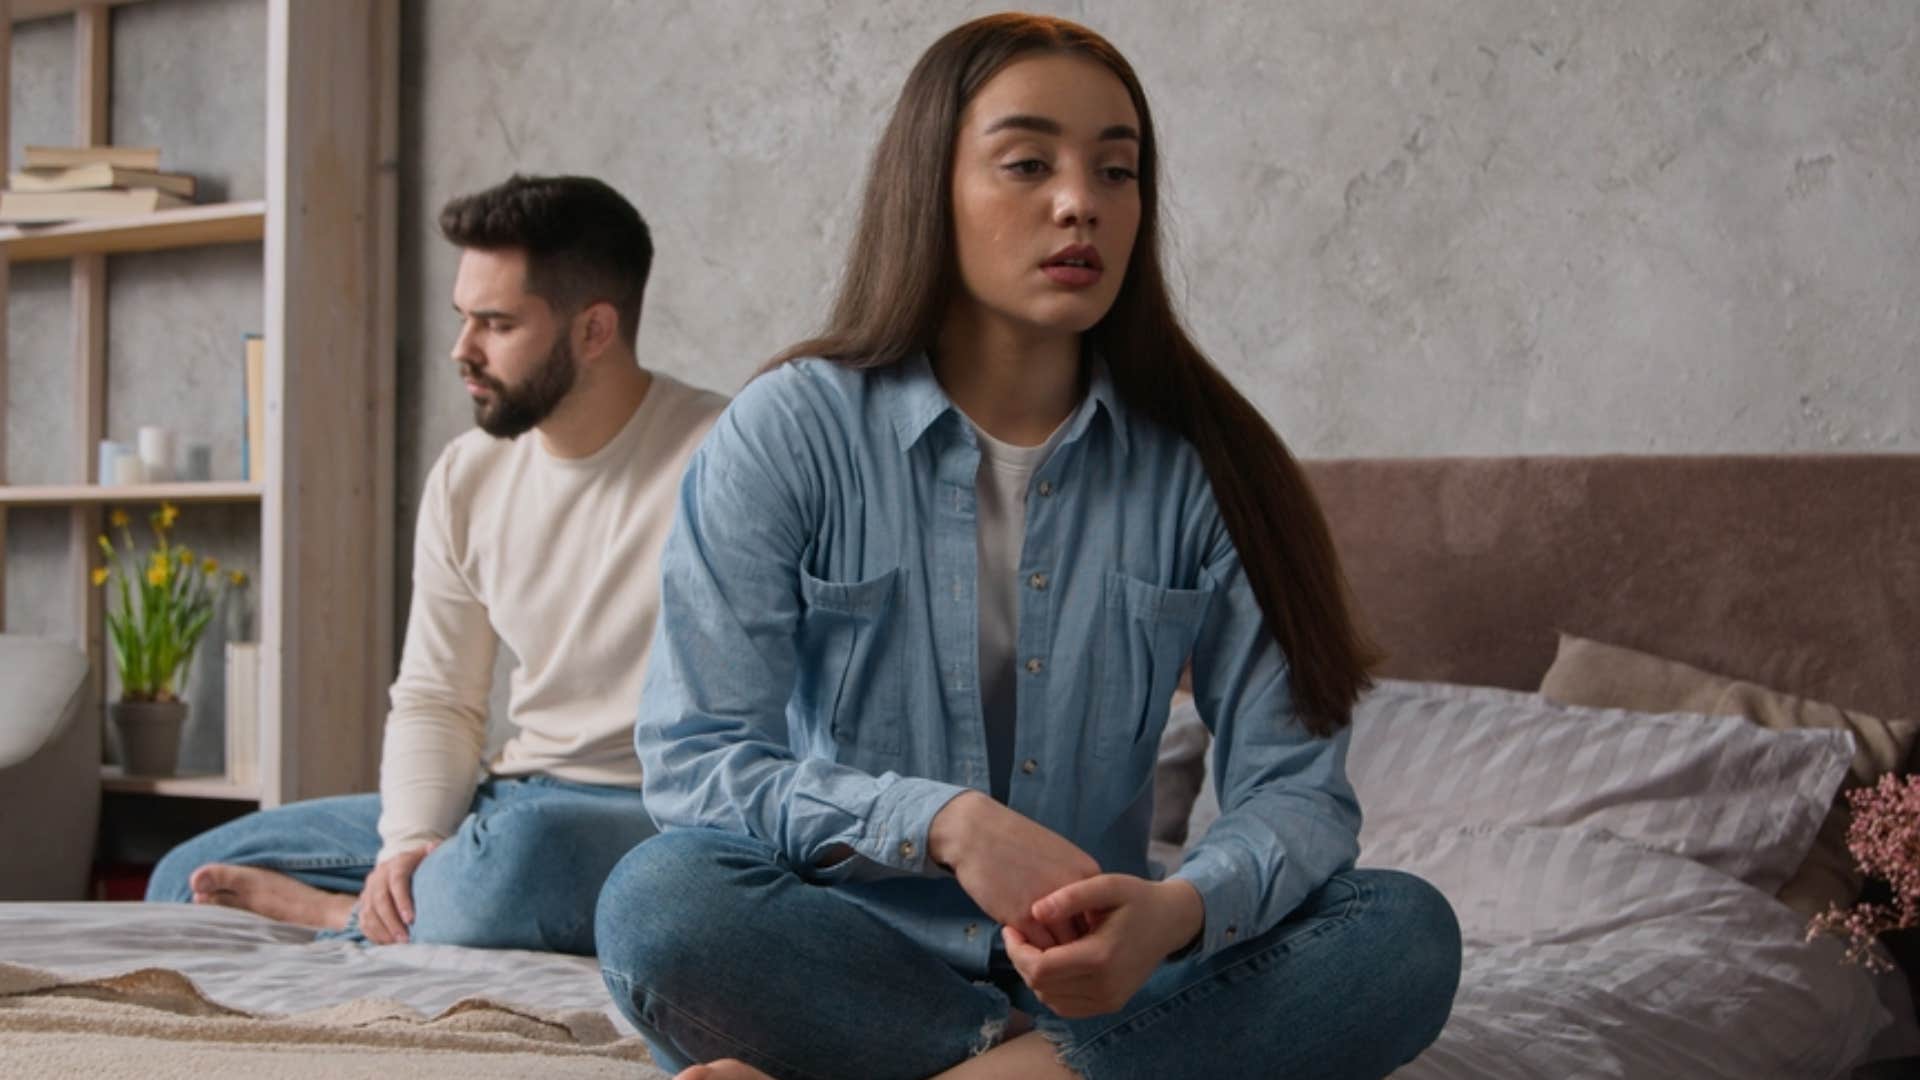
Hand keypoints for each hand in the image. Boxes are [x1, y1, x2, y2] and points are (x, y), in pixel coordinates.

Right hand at [357, 842, 436, 943]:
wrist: (394, 868)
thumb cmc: (417, 866)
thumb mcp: (424, 857)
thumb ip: (430, 854)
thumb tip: (435, 847)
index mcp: (395, 864)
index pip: (397, 882)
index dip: (402, 901)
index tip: (412, 919)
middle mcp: (378, 877)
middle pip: (380, 901)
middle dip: (392, 922)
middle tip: (405, 939)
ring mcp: (367, 891)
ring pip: (369, 913)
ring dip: (383, 931)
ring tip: (398, 944)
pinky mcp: (362, 904)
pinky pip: (363, 921)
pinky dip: (374, 934)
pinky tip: (387, 944)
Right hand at [928, 791, 1099, 947]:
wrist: (977, 832)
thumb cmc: (1015, 842)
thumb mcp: (1059, 855)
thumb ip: (1074, 884)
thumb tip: (1080, 917)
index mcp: (1088, 874)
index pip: (1100, 919)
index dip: (1087, 932)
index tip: (1073, 937)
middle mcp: (1075, 891)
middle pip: (1086, 937)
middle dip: (1073, 950)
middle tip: (1059, 954)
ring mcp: (1050, 906)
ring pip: (1062, 950)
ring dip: (1052, 956)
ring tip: (1039, 954)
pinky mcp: (1022, 917)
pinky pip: (1036, 950)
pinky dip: (1031, 954)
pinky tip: (1021, 945)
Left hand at [1003, 875, 1204, 1017]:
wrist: (1170, 922)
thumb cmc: (1137, 898)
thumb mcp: (1107, 884)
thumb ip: (1071, 895)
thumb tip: (1035, 911)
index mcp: (1100, 957)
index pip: (1039, 968)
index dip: (1016, 950)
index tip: (1010, 927)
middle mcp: (1104, 987)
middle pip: (1040, 986)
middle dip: (1021, 960)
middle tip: (1018, 934)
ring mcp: (1108, 1001)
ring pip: (1049, 999)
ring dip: (1034, 975)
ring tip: (1035, 946)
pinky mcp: (1110, 1005)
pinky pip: (1065, 1007)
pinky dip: (1050, 988)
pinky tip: (1052, 963)